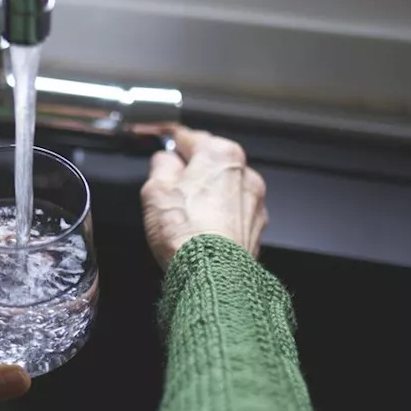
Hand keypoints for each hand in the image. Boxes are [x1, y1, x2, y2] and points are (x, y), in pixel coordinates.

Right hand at [140, 126, 267, 270]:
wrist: (212, 273)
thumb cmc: (186, 231)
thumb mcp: (155, 189)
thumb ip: (160, 166)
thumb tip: (165, 160)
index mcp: (220, 154)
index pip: (190, 137)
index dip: (171, 142)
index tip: (164, 144)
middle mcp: (244, 173)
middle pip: (211, 163)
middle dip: (191, 171)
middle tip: (167, 189)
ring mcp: (254, 202)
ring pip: (224, 189)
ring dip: (207, 195)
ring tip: (183, 215)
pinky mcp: (256, 228)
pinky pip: (233, 213)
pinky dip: (219, 217)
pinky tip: (201, 230)